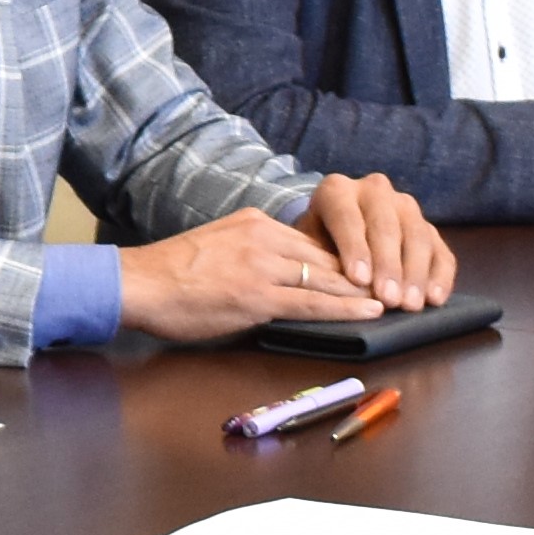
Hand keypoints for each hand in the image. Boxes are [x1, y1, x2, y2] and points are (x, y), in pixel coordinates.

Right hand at [111, 176, 442, 346]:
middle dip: (365, 272)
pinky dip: (346, 308)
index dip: (346, 259)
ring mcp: (262, 266)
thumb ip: (251, 253)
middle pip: (328, 256)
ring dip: (364, 291)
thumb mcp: (216, 247)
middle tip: (397, 283)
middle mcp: (264, 237)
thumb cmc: (168, 273)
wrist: (137, 284)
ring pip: (327, 277)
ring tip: (393, 299)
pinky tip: (368, 312)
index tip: (370, 269)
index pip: (312, 241)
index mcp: (255, 222)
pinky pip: (312, 302)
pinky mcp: (257, 296)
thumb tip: (280, 275)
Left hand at [305, 171, 453, 309]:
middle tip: (389, 299)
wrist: (333, 230)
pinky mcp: (429, 227)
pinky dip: (440, 276)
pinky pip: (441, 250)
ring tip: (411, 305)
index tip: (359, 280)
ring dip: (416, 274)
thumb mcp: (305, 246)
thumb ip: (318, 259)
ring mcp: (406, 206)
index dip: (354, 249)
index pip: (347, 217)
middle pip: (386, 227)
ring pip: (417, 237)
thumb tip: (335, 289)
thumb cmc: (314, 242)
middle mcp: (375, 190)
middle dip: (389, 266)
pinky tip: (436, 299)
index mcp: (337, 190)